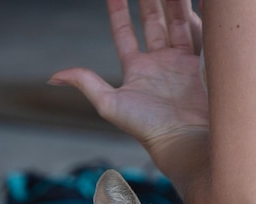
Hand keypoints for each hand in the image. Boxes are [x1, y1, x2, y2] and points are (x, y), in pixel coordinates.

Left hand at [49, 0, 207, 170]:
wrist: (183, 139)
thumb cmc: (146, 126)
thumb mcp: (109, 104)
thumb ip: (85, 83)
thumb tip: (52, 78)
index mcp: (137, 69)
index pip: (124, 33)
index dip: (118, 11)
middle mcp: (159, 63)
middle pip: (153, 21)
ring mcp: (182, 63)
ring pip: (176, 21)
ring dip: (173, 1)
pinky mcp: (203, 64)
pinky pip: (199, 32)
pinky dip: (197, 14)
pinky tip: (195, 2)